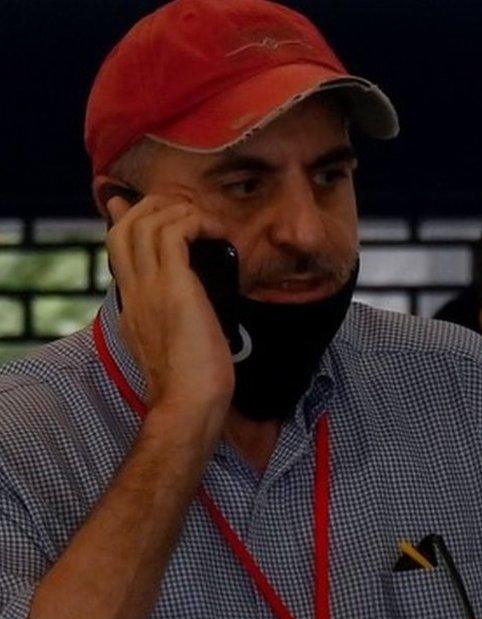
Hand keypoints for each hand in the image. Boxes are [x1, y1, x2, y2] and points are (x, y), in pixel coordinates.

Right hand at [101, 192, 232, 427]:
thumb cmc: (193, 381)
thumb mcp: (177, 342)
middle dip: (155, 207)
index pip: (117, 247)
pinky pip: (174, 233)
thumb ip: (176, 317)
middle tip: (189, 212)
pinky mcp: (174, 287)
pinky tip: (216, 232)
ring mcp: (150, 286)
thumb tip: (193, 304)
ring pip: (146, 222)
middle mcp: (134, 290)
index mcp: (131, 303)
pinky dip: (195, 222)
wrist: (188, 402)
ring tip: (208, 223)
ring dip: (180, 211)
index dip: (127, 219)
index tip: (137, 205)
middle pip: (125, 226)